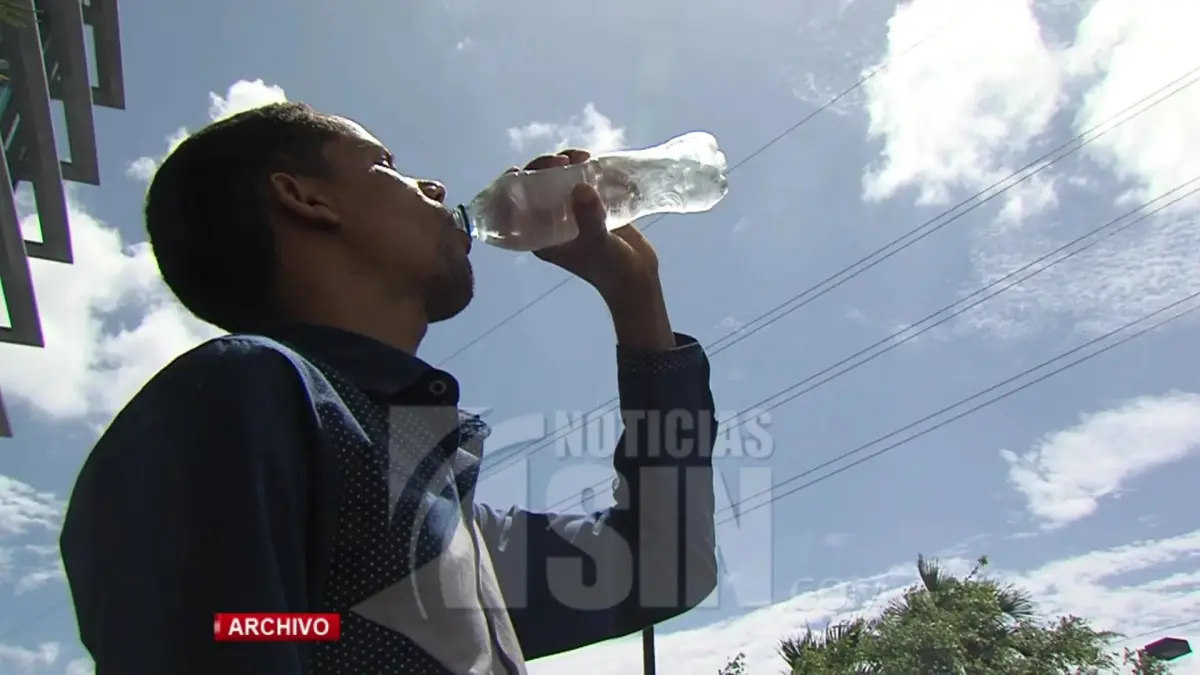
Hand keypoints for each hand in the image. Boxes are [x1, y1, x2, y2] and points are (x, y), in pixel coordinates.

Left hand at [510, 150, 674, 349]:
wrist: (638, 278)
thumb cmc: (611, 269)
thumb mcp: (598, 244)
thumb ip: (589, 218)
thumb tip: (581, 188)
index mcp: (541, 237)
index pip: (514, 209)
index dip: (510, 188)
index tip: (519, 170)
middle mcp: (551, 223)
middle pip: (535, 188)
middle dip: (543, 168)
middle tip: (562, 160)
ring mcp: (571, 214)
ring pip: (558, 181)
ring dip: (566, 165)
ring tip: (582, 157)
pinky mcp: (590, 207)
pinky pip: (580, 181)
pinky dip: (585, 169)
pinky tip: (595, 161)